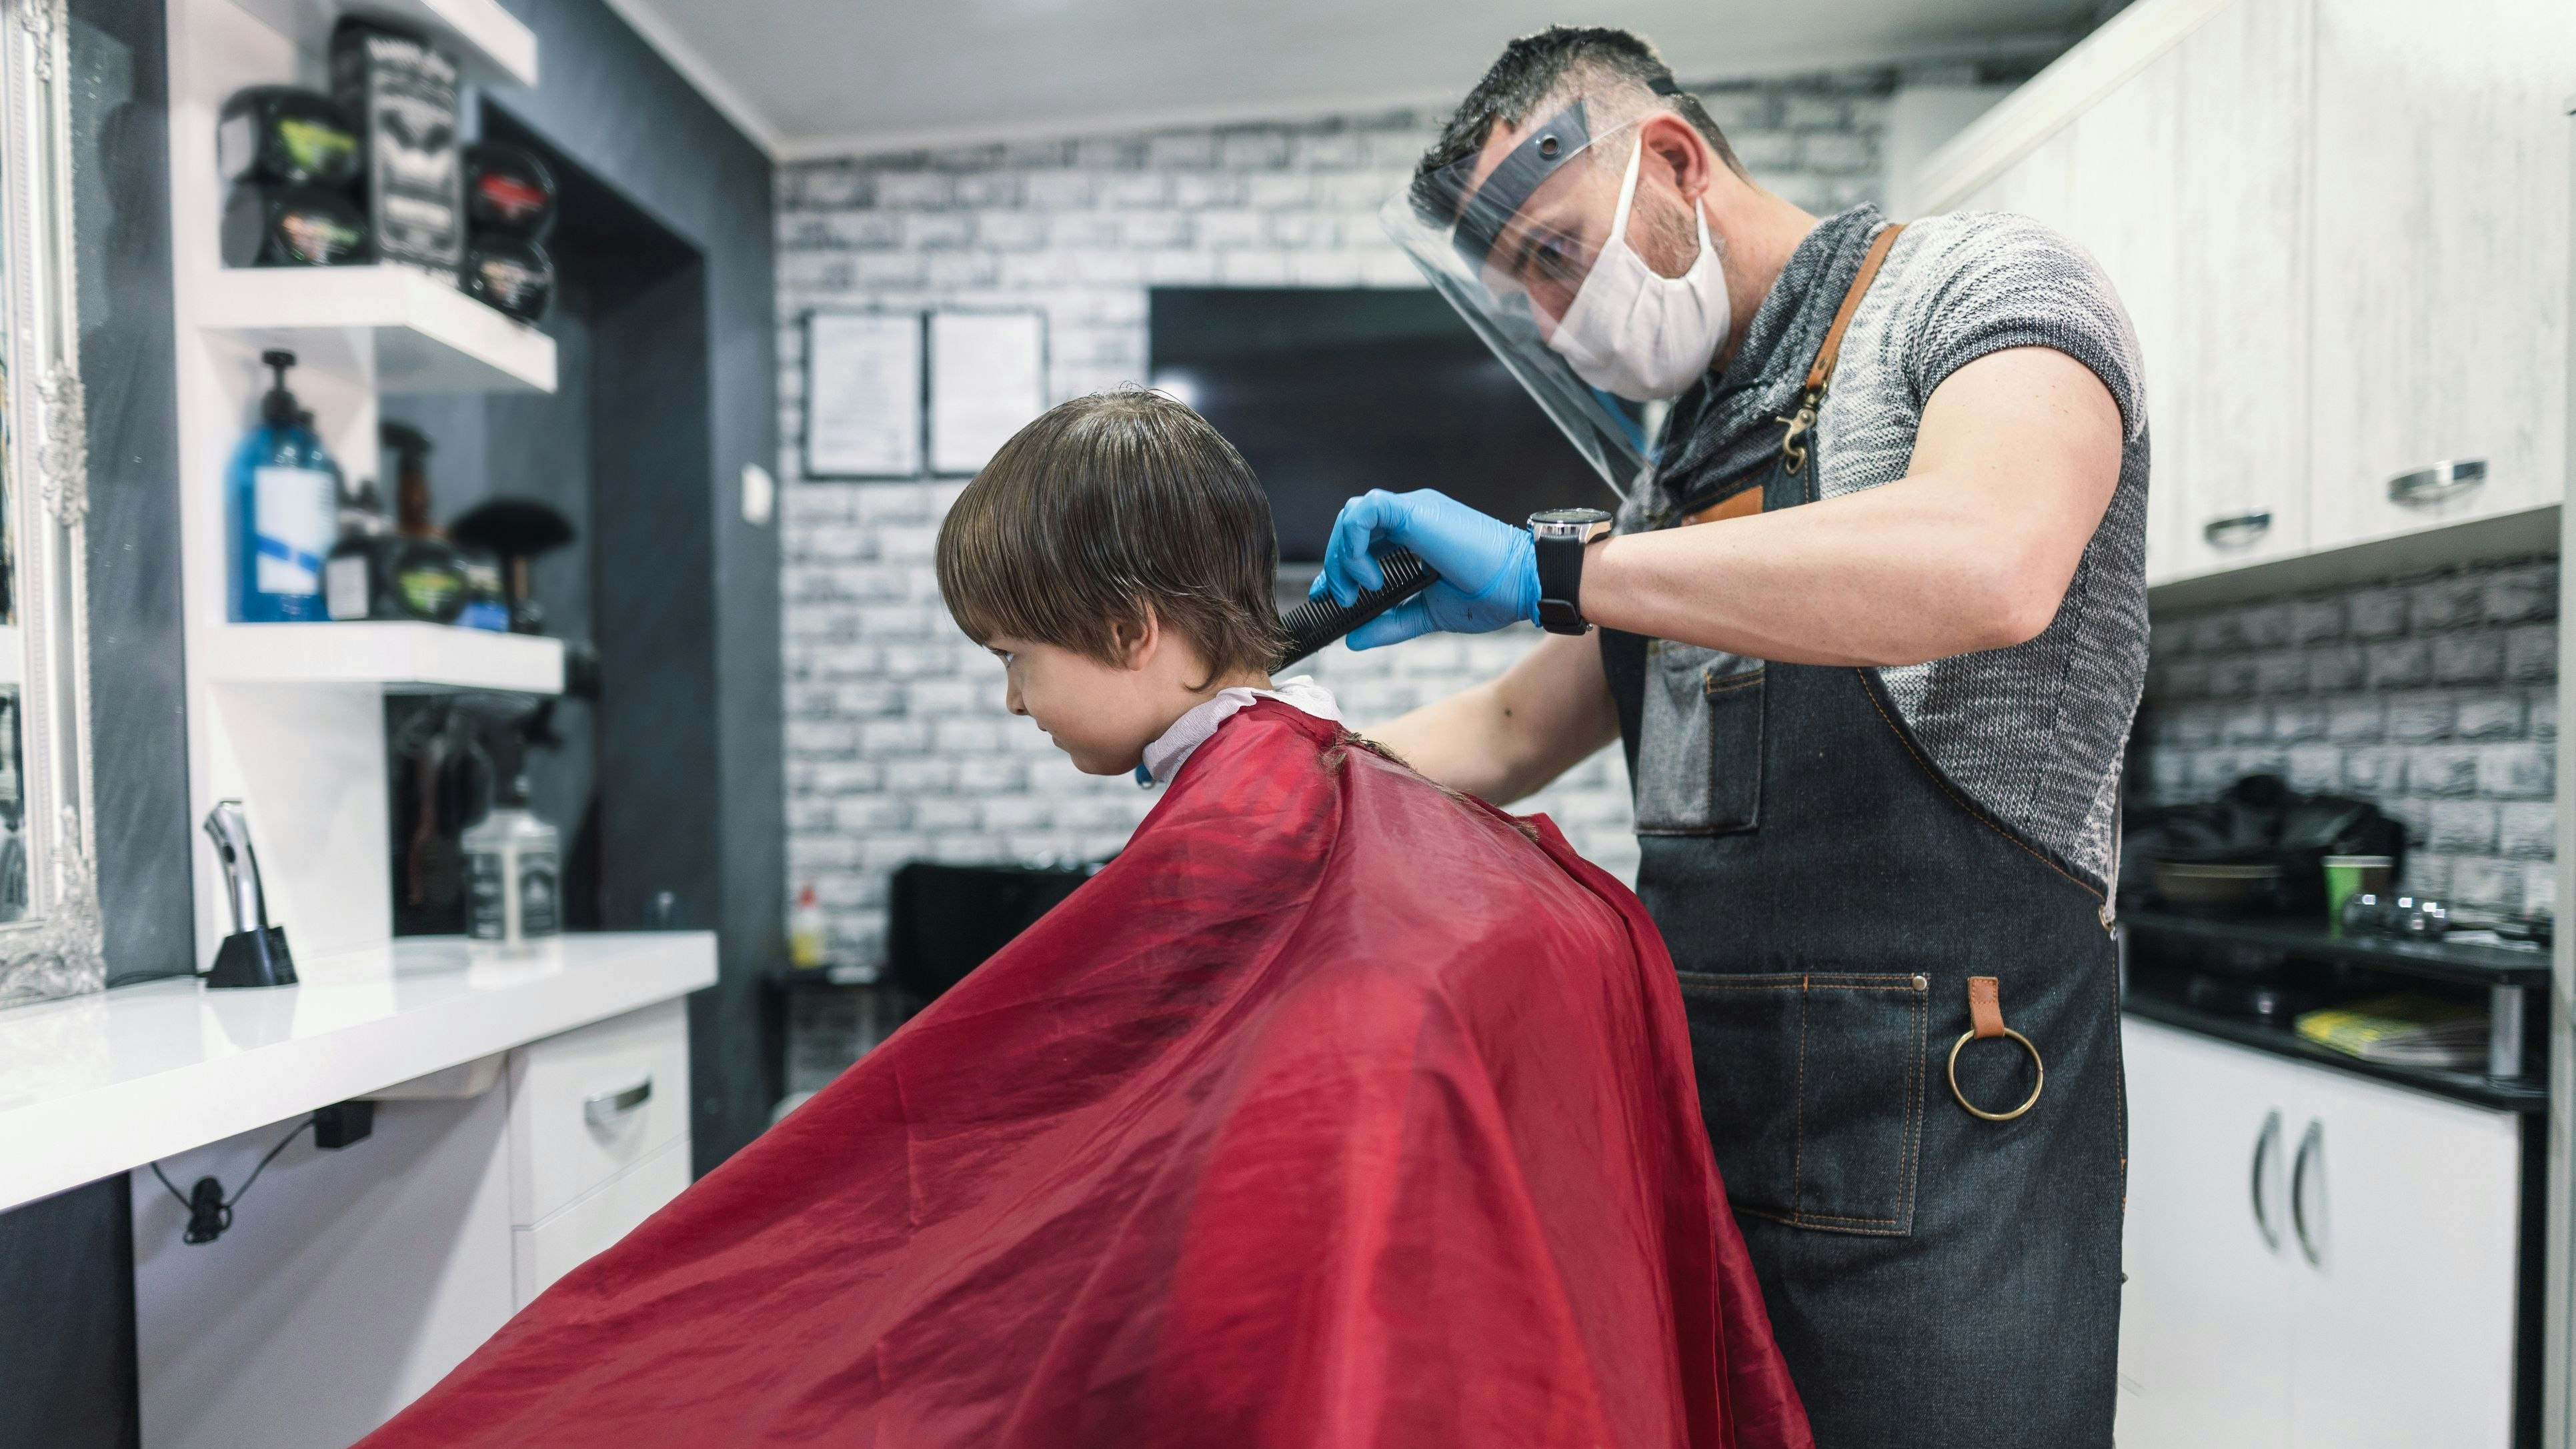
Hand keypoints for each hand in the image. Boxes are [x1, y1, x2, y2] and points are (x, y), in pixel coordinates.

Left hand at [1309, 489, 1537, 649]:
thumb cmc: (1491, 595)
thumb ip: (1391, 623)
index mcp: (1417, 535)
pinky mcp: (1415, 510)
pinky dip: (1355, 543)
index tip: (1332, 598)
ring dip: (1344, 554)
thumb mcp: (1428, 613)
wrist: (1524, 584)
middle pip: (1353, 526)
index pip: (1364, 539)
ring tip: (1356, 588)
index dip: (1341, 566)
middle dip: (1337, 564)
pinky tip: (1369, 575)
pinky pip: (1364, 512)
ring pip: (1354, 515)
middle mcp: (1413, 516)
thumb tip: (1353, 638)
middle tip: (1342, 599)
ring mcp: (1414, 509)